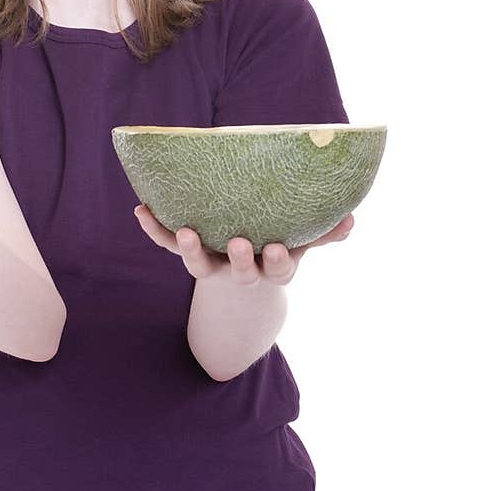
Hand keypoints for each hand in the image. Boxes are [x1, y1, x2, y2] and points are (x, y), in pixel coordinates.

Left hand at [133, 205, 353, 284]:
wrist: (244, 280)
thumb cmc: (278, 248)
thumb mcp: (302, 244)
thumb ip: (324, 233)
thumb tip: (351, 217)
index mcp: (272, 268)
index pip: (277, 269)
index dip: (275, 261)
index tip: (274, 247)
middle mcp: (241, 272)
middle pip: (239, 273)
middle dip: (239, 260)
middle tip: (239, 243)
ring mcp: (213, 266)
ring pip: (199, 265)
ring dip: (191, 250)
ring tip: (184, 230)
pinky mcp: (190, 256)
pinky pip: (169, 246)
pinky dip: (155, 230)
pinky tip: (140, 210)